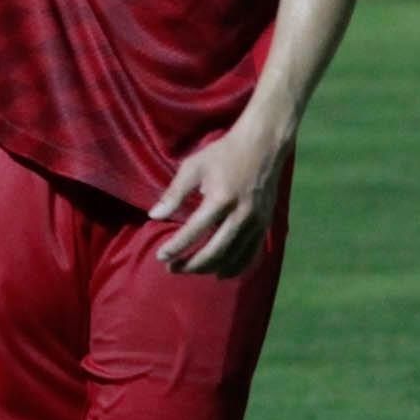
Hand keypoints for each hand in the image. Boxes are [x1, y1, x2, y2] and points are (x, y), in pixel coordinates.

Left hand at [149, 118, 290, 276]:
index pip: (194, 231)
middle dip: (191, 265)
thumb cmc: (222, 154)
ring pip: (233, 257)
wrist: (263, 147)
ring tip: (190, 270)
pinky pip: (251, 255)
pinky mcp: (265, 225)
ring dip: (210, 269)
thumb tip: (154, 215)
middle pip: (214, 251)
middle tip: (172, 269)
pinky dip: (235, 267)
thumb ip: (174, 193)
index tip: (160, 256)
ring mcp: (256, 222)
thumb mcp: (193, 167)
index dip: (176, 247)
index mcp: (220, 199)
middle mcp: (241, 215)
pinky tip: (220, 273)